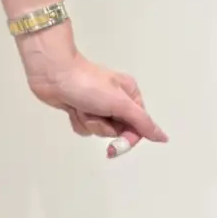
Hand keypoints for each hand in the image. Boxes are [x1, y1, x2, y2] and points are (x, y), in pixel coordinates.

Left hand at [16, 33, 167, 158]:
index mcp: (130, 95)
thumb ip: (142, 122)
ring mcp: (97, 106)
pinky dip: (77, 121)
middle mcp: (115, 101)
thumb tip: (163, 137)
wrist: (53, 75)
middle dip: (103, 126)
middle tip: (94, 112)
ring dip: (89, 122)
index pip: (138, 127)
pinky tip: (72, 108)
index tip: (117, 143)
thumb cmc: (87, 83)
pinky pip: (84, 128)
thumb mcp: (120, 103)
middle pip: (118, 131)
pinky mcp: (81, 109)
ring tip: (82, 106)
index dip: (127, 137)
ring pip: (99, 131)